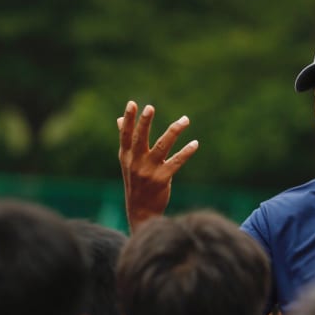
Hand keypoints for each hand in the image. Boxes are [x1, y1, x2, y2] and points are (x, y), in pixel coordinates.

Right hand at [118, 101, 198, 230]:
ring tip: (185, 120)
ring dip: (174, 132)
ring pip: (162, 147)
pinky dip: (186, 152)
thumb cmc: (136, 183)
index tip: (132, 103)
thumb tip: (120, 119)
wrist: (140, 211)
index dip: (129, 119)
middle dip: (144, 123)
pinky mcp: (162, 179)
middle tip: (150, 107)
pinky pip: (176, 163)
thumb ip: (127, 140)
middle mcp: (136, 163)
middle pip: (140, 139)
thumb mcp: (128, 162)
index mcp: (127, 156)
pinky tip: (195, 144)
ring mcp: (149, 171)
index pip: (126, 135)